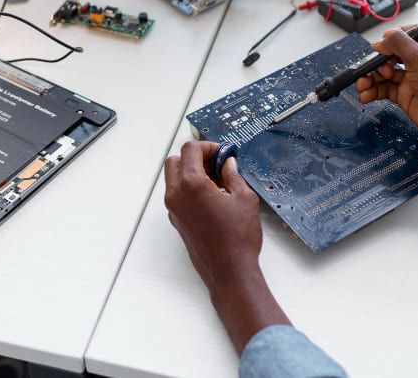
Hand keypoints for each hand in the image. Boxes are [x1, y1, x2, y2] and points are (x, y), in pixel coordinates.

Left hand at [163, 140, 261, 292]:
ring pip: (173, 178)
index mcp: (191, 185)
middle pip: (175, 160)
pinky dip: (189, 188)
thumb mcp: (244, 198)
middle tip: (216, 163)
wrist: (230, 271)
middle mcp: (176, 195)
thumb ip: (233, 175)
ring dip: (191, 172)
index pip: (190, 149)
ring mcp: (174, 209)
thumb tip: (228, 164)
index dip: (208, 146)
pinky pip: (177, 194)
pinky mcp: (176, 220)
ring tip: (216, 180)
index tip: (221, 152)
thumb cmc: (237, 240)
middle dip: (195, 157)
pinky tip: (212, 196)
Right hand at [354, 27, 417, 146]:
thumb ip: (398, 43)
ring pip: (383, 74)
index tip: (378, 49)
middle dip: (375, 63)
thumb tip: (381, 40)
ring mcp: (412, 79)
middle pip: (388, 56)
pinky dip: (373, 92)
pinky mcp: (406, 95)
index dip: (388, 41)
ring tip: (362, 85)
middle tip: (369, 71)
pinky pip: (384, 89)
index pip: (402, 36)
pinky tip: (367, 95)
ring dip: (370, 79)